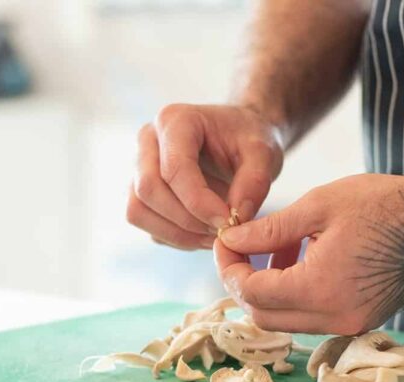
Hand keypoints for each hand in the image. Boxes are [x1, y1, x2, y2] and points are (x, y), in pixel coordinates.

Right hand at [126, 104, 283, 250]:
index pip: (174, 168)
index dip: (199, 203)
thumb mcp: (265, 154)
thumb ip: (255, 183)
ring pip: (138, 211)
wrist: (239, 140)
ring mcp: (139, 169)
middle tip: (222, 231)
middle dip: (187, 220)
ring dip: (177, 234)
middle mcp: (148, 141)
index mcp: (175, 120)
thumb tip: (235, 219)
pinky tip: (204, 234)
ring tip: (214, 236)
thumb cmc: (249, 141)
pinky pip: (148, 226)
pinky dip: (175, 238)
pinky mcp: (142, 195)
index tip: (229, 222)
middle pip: (148, 190)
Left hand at [215, 173, 403, 334]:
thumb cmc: (382, 204)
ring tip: (279, 249)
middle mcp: (334, 318)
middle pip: (263, 317)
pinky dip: (295, 296)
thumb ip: (267, 230)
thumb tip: (230, 240)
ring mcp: (349, 325)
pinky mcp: (359, 323)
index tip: (225, 242)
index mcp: (320, 288)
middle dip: (244, 284)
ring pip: (285, 320)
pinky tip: (303, 261)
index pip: (252, 292)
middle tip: (241, 250)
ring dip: (270, 290)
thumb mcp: (318, 207)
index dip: (230, 268)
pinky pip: (311, 318)